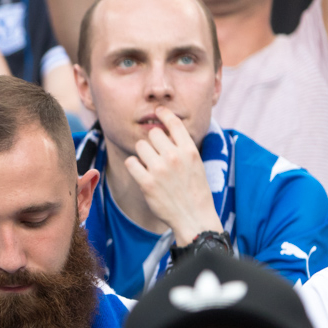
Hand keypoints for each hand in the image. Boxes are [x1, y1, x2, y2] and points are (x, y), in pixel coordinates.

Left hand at [123, 106, 223, 245]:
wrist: (194, 217)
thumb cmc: (195, 191)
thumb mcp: (197, 165)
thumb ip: (183, 148)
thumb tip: (167, 132)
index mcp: (190, 151)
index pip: (174, 124)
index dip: (164, 114)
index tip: (158, 110)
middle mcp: (174, 157)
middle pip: (153, 134)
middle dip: (152, 142)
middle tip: (156, 154)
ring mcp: (160, 170)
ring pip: (140, 146)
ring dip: (142, 154)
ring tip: (150, 165)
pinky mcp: (146, 182)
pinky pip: (130, 162)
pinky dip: (133, 166)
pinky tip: (141, 172)